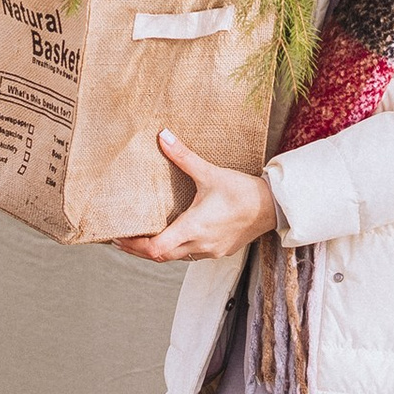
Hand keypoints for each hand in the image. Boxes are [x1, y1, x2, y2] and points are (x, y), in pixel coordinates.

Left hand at [119, 131, 277, 262]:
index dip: (134, 246)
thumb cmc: (242, 191)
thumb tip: (163, 135)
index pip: (156, 249)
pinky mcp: (219, 250)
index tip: (119, 237)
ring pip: (175, 258)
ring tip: (141, 237)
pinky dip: (175, 249)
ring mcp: (210, 251)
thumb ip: (184, 157)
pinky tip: (171, 235)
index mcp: (194, 227)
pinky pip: (190, 255)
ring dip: (157, 250)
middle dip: (139, 249)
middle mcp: (199, 244)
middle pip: (160, 257)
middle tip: (121, 238)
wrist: (273, 207)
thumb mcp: (210, 173)